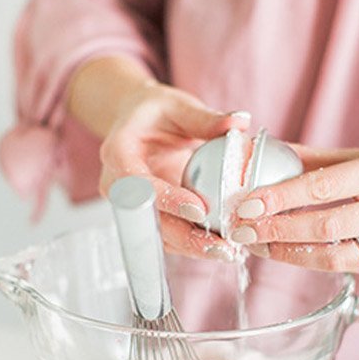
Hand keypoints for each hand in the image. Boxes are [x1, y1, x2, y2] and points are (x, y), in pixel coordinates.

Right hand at [68, 57, 249, 258]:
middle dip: (185, 236)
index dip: (168, 199)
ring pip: (158, 235)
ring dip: (192, 247)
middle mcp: (118, 185)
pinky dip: (193, 244)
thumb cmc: (154, 112)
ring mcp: (130, 206)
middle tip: (221, 246)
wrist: (136, 123)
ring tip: (228, 252)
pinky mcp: (146, 217)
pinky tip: (222, 248)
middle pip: (148, 220)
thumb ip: (206, 118)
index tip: (200, 210)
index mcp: (118, 152)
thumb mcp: (178, 106)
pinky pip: (168, 236)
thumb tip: (240, 121)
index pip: (139, 182)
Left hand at [229, 146, 358, 280]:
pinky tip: (286, 253)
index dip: (281, 196)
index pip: (324, 185)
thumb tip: (265, 151)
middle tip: (241, 229)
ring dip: (289, 252)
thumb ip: (318, 159)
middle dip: (277, 228)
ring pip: (334, 255)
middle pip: (326, 224)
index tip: (247, 201)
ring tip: (257, 245)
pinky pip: (345, 267)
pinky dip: (311, 262)